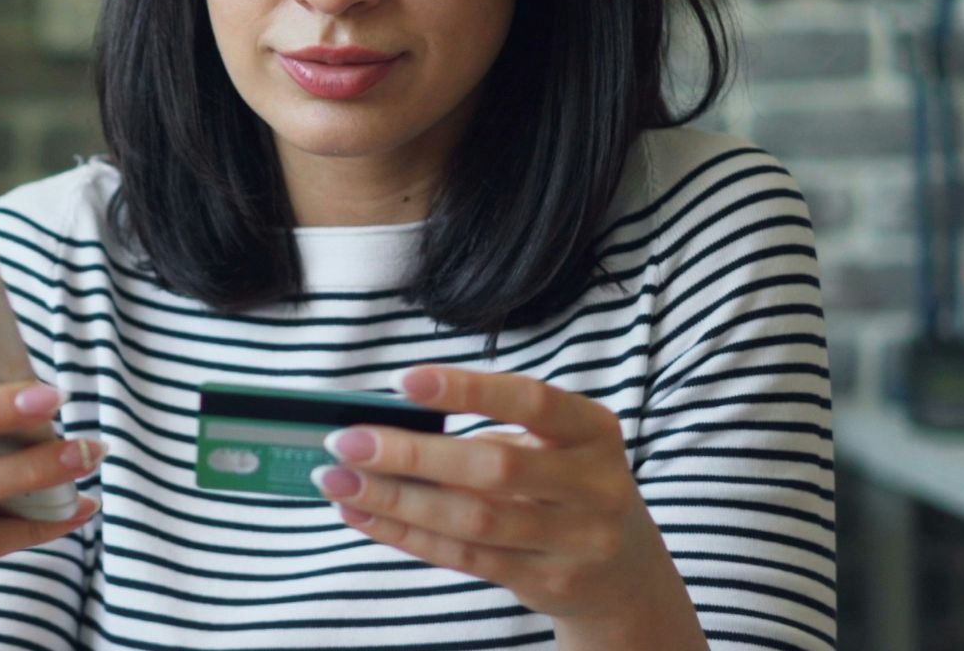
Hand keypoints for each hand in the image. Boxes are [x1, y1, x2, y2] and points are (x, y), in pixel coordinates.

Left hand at [311, 365, 693, 630]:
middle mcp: (594, 485)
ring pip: (472, 520)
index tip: (400, 380)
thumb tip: (387, 423)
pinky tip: (364, 512)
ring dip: (395, 499)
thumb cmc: (566, 485)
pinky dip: (406, 533)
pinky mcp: (548, 583)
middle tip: (345, 440)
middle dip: (411, 454)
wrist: (625, 573)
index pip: (530, 401)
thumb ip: (489, 431)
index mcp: (593, 431)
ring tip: (337, 480)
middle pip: (493, 468)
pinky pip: (464, 557)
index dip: (466, 389)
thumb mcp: (553, 446)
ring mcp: (576, 541)